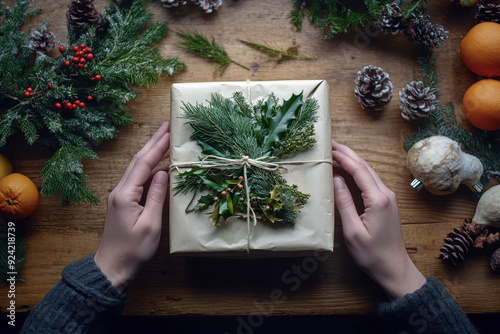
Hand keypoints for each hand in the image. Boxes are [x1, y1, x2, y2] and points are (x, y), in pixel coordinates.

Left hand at [94, 121, 170, 289]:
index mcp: (126, 195)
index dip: (158, 145)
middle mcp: (121, 190)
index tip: (170, 129)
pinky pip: (140, 179)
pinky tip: (162, 164)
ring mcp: (121, 195)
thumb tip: (164, 172)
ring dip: (152, 151)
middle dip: (154, 141)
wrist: (113, 267)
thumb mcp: (151, 225)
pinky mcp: (125, 201)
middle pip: (139, 160)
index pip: (144, 163)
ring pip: (138, 167)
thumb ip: (157, 196)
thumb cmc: (133, 250)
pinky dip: (152, 167)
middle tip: (168, 124)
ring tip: (167, 138)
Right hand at [331, 140, 424, 299]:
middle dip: (347, 153)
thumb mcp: (353, 231)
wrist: (395, 269)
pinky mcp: (386, 203)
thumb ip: (344, 203)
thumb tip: (335, 179)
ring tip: (335, 151)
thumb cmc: (372, 255)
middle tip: (330, 142)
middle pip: (365, 166)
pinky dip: (357, 172)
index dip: (342, 157)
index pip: (358, 170)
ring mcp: (388, 198)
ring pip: (369, 172)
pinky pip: (371, 181)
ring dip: (352, 160)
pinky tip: (347, 170)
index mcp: (378, 199)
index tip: (328, 147)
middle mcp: (386, 194)